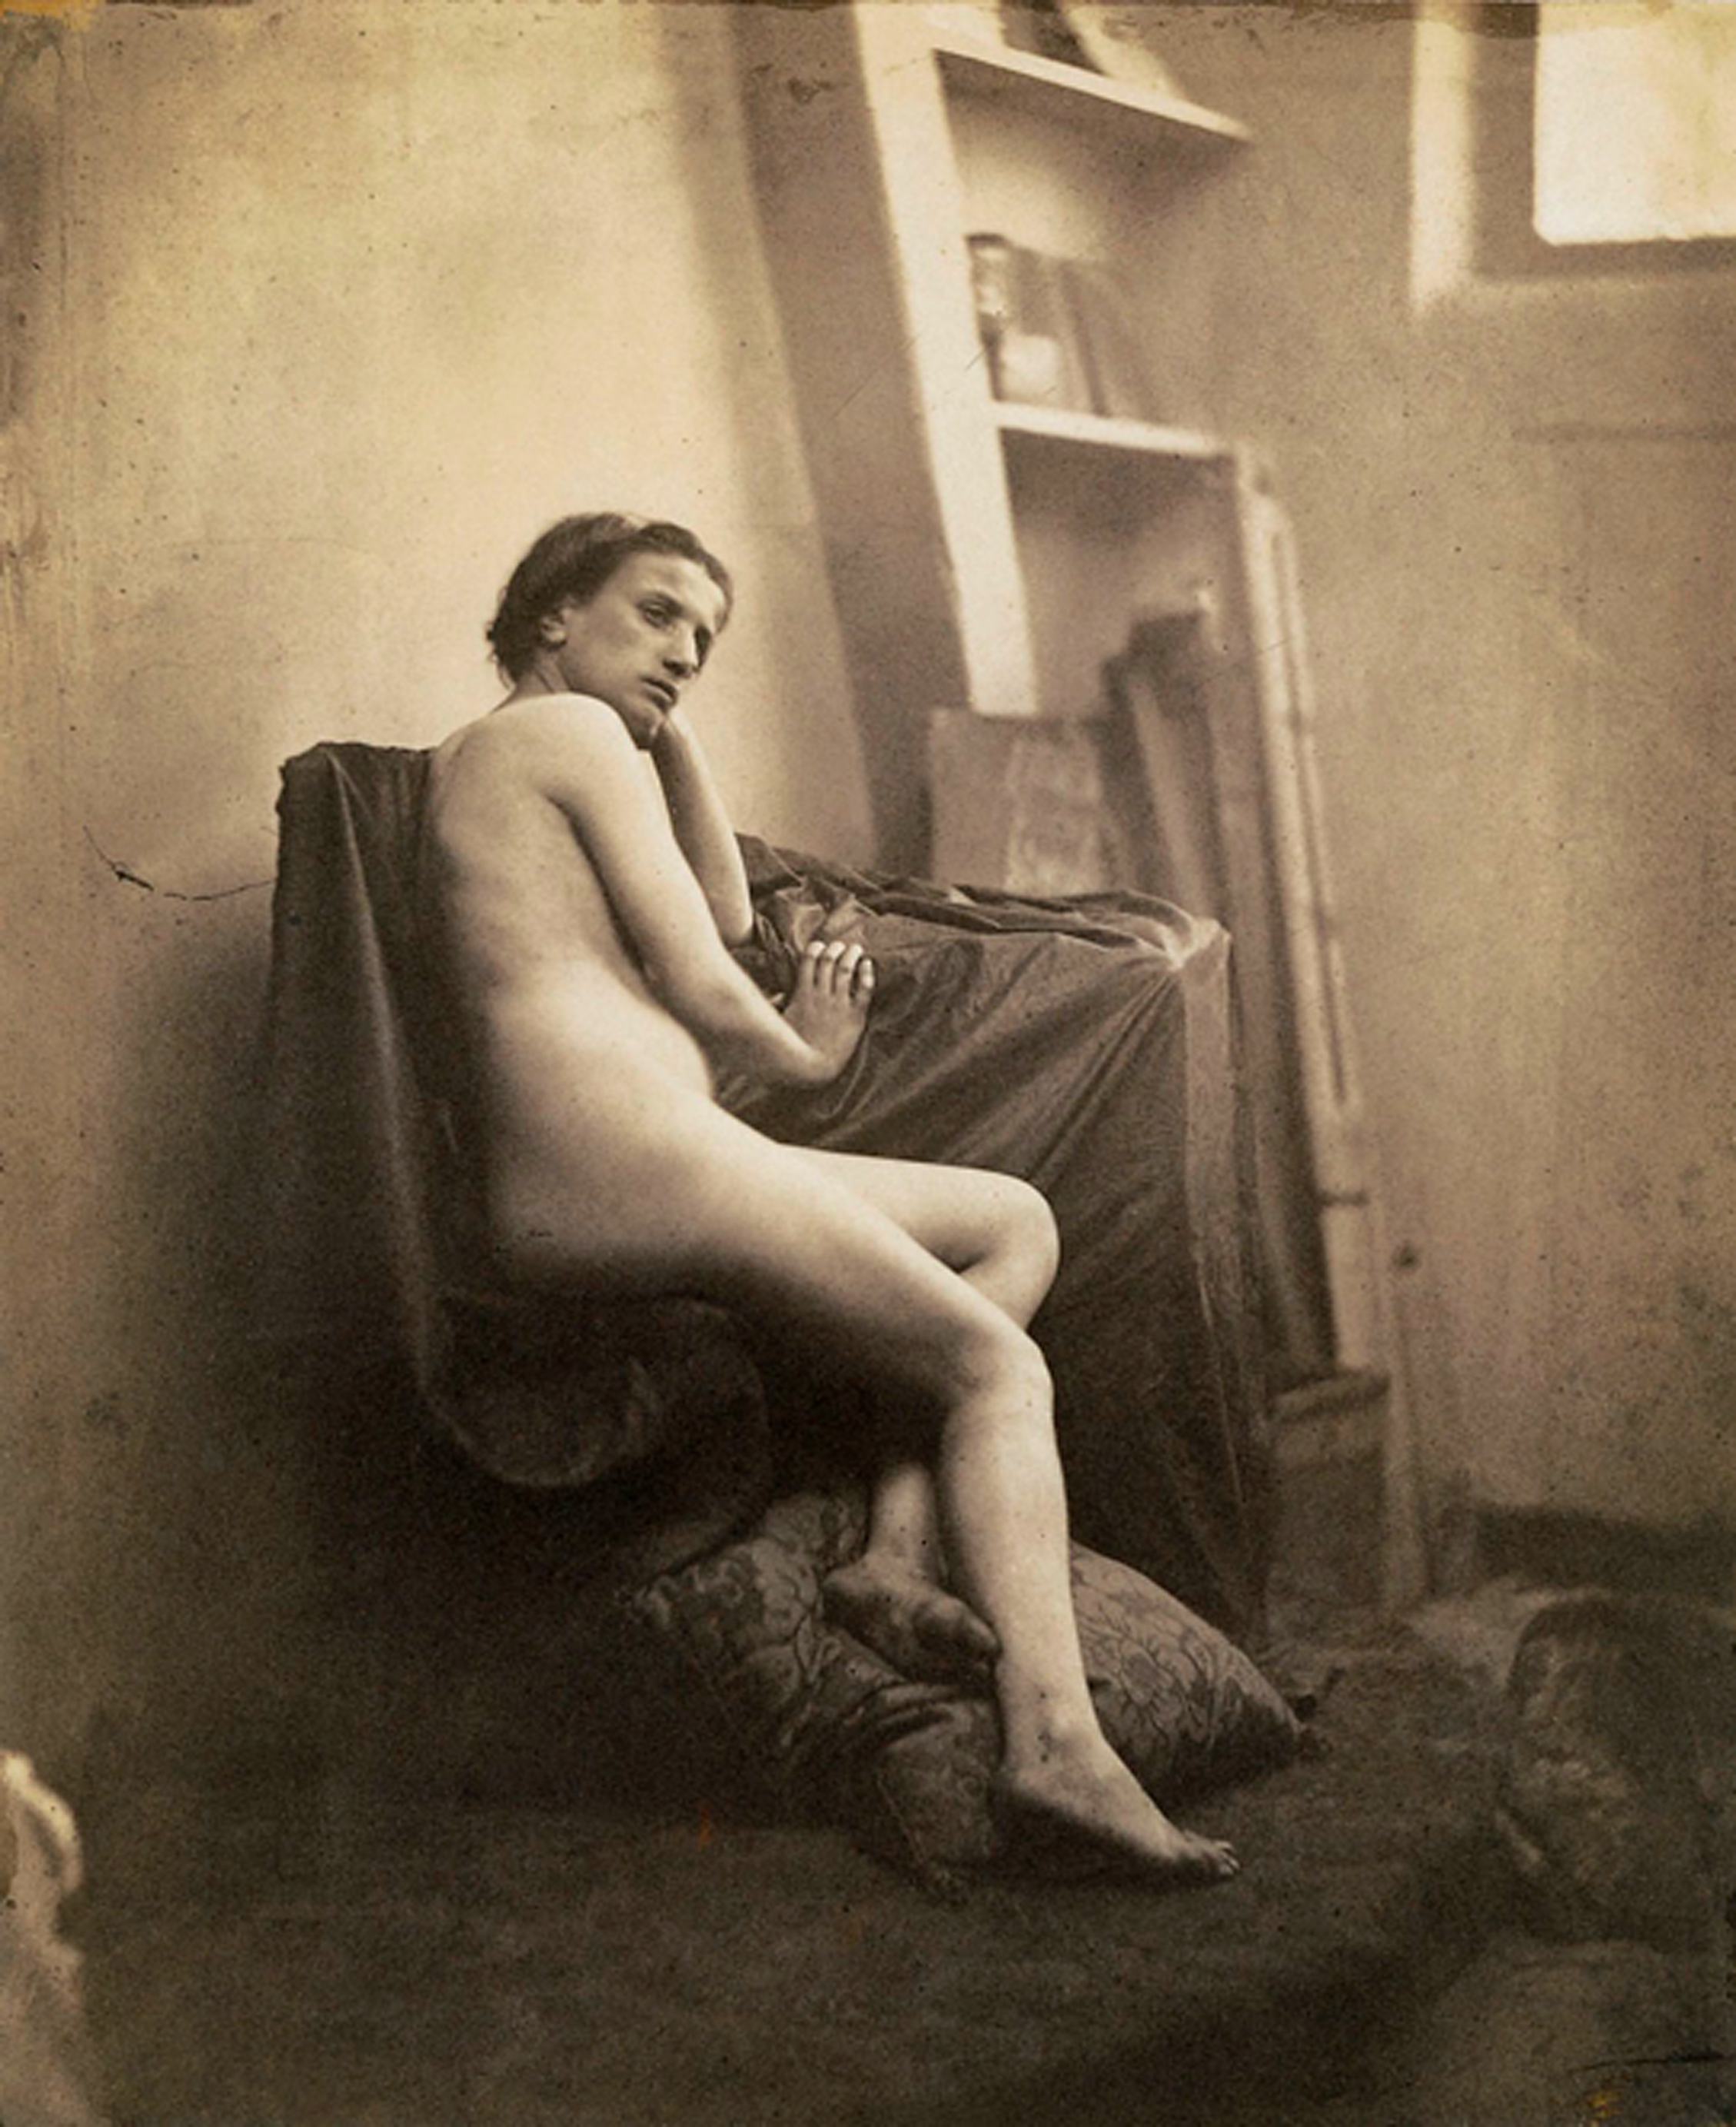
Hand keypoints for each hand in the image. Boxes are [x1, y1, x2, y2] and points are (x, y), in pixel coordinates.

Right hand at [781, 939, 873, 1083]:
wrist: (814, 1067)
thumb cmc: (795, 1047)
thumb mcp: (781, 1023)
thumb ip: (777, 1006)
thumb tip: (775, 996)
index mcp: (803, 994)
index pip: (809, 960)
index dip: (815, 948)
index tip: (820, 945)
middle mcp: (821, 995)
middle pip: (829, 961)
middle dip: (835, 948)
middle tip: (841, 945)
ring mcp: (839, 1004)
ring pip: (846, 970)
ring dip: (851, 955)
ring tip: (856, 949)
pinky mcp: (856, 1016)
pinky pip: (864, 989)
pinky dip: (867, 974)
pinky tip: (868, 964)